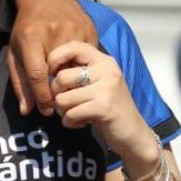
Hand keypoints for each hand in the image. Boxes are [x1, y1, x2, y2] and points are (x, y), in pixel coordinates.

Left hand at [9, 0, 96, 116]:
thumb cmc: (26, 28)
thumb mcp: (16, 52)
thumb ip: (20, 82)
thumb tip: (26, 111)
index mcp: (32, 38)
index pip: (38, 75)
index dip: (42, 97)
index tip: (46, 110)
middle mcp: (55, 33)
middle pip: (60, 74)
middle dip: (59, 93)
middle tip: (57, 103)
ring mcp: (75, 30)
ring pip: (77, 67)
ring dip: (73, 83)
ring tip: (67, 90)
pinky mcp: (90, 29)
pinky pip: (89, 59)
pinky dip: (83, 69)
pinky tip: (77, 73)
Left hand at [48, 41, 156, 170]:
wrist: (133, 133)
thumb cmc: (107, 107)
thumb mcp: (95, 83)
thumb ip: (76, 72)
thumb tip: (46, 66)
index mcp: (104, 60)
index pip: (73, 46)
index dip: (54, 59)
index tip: (52, 75)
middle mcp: (107, 70)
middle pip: (61, 77)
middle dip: (56, 95)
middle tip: (65, 104)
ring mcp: (107, 88)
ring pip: (62, 98)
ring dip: (62, 111)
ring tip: (74, 114)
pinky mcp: (104, 106)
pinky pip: (70, 114)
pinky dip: (70, 122)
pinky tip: (81, 122)